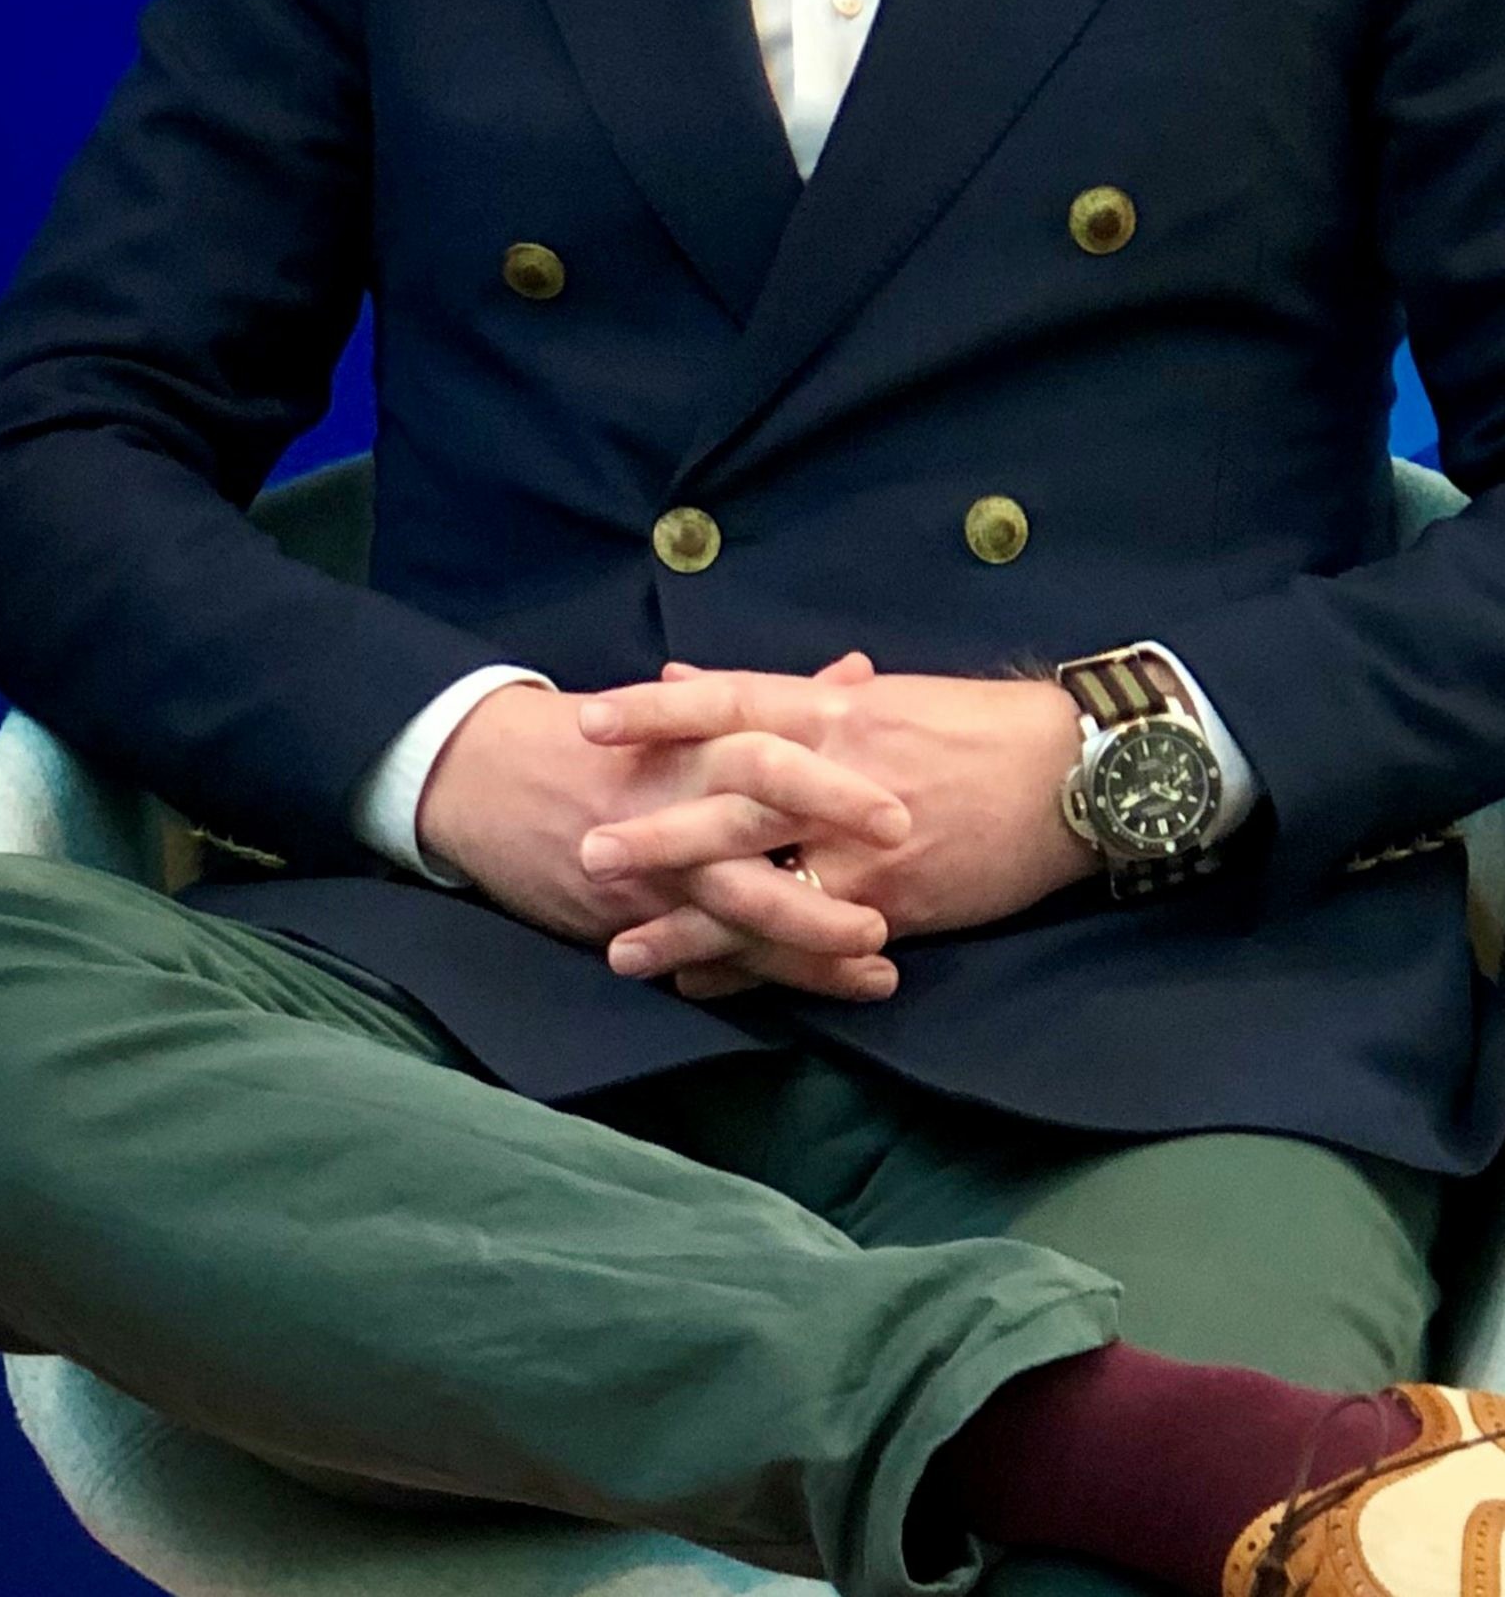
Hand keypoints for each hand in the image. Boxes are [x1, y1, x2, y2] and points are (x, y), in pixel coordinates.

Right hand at [415, 682, 910, 999]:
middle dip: (827, 873)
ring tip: (879, 963)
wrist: (476, 775)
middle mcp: (664, 802)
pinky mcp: (618, 915)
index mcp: (681, 741)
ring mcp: (641, 865)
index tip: (897, 814)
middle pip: (753, 837)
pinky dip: (748, 975)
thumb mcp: (676, 708)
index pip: (762, 756)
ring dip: (806, 940)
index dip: (830, 786)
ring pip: (730, 907)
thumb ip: (774, 700)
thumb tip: (859, 675)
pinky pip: (692, 951)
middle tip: (896, 906)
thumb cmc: (593, 737)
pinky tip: (807, 994)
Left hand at [576, 661, 1095, 988]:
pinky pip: (812, 944)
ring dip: (691, 927)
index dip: (658, 711)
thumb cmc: (964, 725)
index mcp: (828, 712)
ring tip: (622, 952)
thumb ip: (769, 696)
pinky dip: (755, 969)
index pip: (728, 703)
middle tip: (587, 854)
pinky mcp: (896, 906)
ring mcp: (867, 849)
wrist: (1070, 775)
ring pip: (766, 891)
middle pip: (735, 806)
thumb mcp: (866, 695)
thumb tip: (679, 674)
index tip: (589, 721)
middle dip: (659, 834)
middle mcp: (839, 779)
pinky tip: (701, 984)